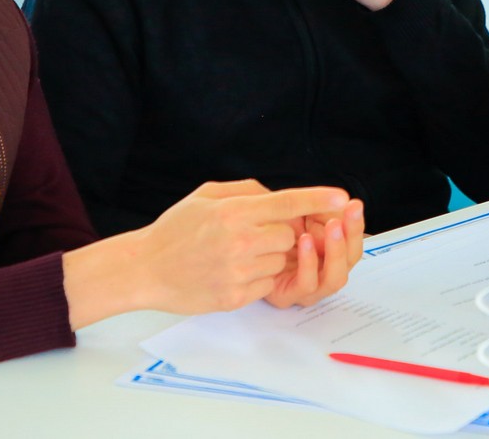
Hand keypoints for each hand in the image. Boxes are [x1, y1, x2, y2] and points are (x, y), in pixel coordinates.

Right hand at [62, 180, 352, 324]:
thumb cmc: (176, 229)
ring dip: (270, 257)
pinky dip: (259, 277)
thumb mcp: (207, 195)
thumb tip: (278, 197)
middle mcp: (239, 240)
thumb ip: (246, 191)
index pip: (286, 202)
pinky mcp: (235, 296)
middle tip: (257, 233)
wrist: (146, 269)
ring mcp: (238, 270)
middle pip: (289, 235)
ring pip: (281, 261)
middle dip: (283, 233)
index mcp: (233, 211)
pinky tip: (232, 271)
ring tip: (237, 254)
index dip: (317, 199)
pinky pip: (267, 283)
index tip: (343, 197)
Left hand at [264, 199, 365, 307]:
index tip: (354, 205)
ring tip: (332, 226)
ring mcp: (308, 285)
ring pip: (335, 278)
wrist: (234, 240)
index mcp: (328, 249)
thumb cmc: (265, 225)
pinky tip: (304, 241)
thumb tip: (344, 203)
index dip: (356, 223)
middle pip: (349, 259)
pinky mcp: (287, 295)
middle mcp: (322, 269)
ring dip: (336, 250)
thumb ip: (319, 207)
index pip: (352, 240)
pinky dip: (310, 263)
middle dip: (351, 234)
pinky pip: (306, 284)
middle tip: (348, 213)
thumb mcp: (297, 210)